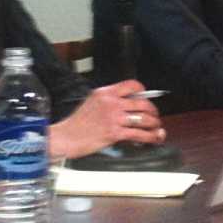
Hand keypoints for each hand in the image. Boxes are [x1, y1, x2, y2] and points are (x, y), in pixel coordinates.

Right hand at [48, 79, 164, 159]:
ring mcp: (114, 118)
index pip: (131, 85)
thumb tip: (128, 105)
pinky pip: (139, 134)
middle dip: (153, 111)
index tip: (147, 98)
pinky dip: (150, 137)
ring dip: (154, 124)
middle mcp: (111, 103)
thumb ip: (109, 101)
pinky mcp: (115, 133)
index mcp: (105, 93)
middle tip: (154, 116)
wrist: (66, 137)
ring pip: (144, 119)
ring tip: (156, 128)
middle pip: (142, 103)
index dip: (143, 91)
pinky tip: (154, 138)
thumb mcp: (92, 103)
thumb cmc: (77, 123)